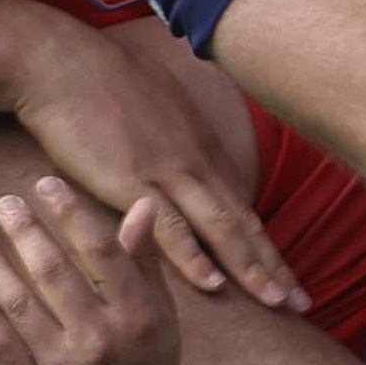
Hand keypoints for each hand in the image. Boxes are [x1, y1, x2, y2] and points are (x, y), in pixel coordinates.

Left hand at [0, 184, 191, 364]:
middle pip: (54, 270)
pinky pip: (0, 344)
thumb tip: (142, 202)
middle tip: (4, 203)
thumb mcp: (159, 318)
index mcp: (140, 317)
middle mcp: (104, 342)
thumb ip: (143, 262)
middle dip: (24, 229)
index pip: (100, 249)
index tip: (45, 184)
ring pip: (20, 304)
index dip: (69, 212)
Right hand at [11, 15, 298, 308]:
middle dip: (274, 265)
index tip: (288, 277)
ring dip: (250, 269)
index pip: (242, 206)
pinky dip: (194, 258)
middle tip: (303, 302)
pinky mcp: (131, 181)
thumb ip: (174, 133)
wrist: (61, 61)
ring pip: (220, 228)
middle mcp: (194, 160)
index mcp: (199, 145)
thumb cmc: (98, 77)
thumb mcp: (155, 101)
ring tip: (277, 303)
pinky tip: (214, 285)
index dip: (266, 246)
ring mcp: (167, 171)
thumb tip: (182, 146)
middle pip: (243, 222)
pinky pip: (170, 227)